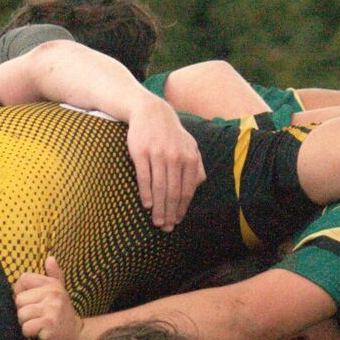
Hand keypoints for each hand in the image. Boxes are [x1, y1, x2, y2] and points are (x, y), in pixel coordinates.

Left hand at [14, 256, 83, 339]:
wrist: (76, 336)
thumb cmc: (62, 314)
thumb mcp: (59, 292)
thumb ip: (54, 275)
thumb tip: (50, 258)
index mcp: (52, 284)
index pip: (23, 279)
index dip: (21, 292)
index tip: (31, 301)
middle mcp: (53, 294)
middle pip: (19, 300)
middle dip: (24, 312)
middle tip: (38, 316)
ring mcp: (52, 309)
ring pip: (21, 315)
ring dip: (27, 323)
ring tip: (39, 324)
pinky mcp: (49, 325)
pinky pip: (26, 327)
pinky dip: (30, 333)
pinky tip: (41, 333)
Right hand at [128, 100, 204, 230]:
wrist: (150, 111)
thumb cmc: (171, 133)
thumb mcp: (190, 145)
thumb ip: (196, 165)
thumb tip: (198, 185)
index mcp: (189, 158)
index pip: (187, 190)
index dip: (182, 208)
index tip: (177, 221)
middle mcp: (175, 157)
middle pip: (173, 192)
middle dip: (170, 213)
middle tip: (166, 228)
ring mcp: (158, 154)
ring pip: (159, 187)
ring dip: (158, 208)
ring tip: (157, 222)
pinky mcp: (140, 152)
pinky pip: (144, 177)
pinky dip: (145, 193)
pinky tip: (147, 205)